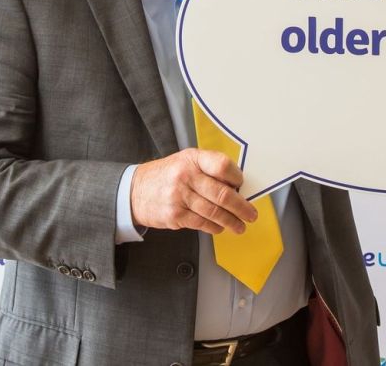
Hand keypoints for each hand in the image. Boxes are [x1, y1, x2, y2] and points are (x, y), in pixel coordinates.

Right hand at [130, 149, 257, 234]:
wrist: (134, 190)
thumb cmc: (167, 175)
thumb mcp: (186, 161)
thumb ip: (209, 169)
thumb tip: (236, 186)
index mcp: (192, 159)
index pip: (222, 165)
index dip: (237, 178)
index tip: (243, 186)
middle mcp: (186, 176)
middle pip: (222, 194)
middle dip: (241, 207)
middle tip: (251, 214)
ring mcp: (179, 196)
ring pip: (214, 212)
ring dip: (231, 221)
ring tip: (240, 225)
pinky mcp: (174, 215)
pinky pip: (202, 223)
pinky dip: (215, 227)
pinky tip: (220, 227)